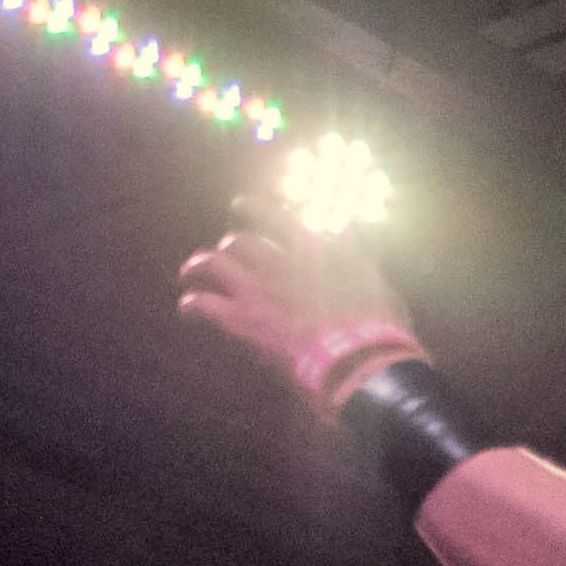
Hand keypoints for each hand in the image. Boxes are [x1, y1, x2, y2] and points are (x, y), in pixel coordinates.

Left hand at [175, 203, 417, 407]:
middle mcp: (275, 260)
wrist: (357, 359)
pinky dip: (192, 306)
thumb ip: (352, 251)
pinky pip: (202, 304)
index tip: (240, 206)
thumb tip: (344, 230)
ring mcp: (254, 289)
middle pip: (238, 241)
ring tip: (192, 273)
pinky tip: (189, 310)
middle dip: (230, 246)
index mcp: (310, 247)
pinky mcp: (241, 319)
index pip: (272, 215)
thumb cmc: (376, 324)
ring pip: (212, 263)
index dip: (252, 208)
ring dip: (198, 267)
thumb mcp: (373, 278)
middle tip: (228, 252)